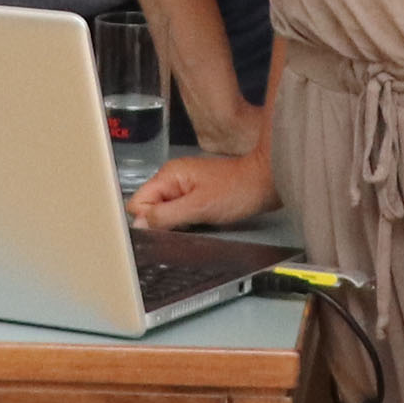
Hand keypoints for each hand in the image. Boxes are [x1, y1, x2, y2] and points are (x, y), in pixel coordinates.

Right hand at [132, 147, 278, 231]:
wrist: (265, 183)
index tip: (168, 227)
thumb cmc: (236, 192)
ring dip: (175, 223)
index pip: (137, 202)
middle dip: (161, 222)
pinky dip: (185, 220)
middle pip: (149, 207)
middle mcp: (172, 178)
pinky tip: (199, 222)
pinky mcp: (194, 195)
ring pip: (164, 211)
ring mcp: (183, 186)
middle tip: (185, 225)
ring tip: (195, 223)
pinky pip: (178, 212)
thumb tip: (139, 224)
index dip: (148, 219)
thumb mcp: (198, 207)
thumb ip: (166, 215)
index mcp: (168, 175)